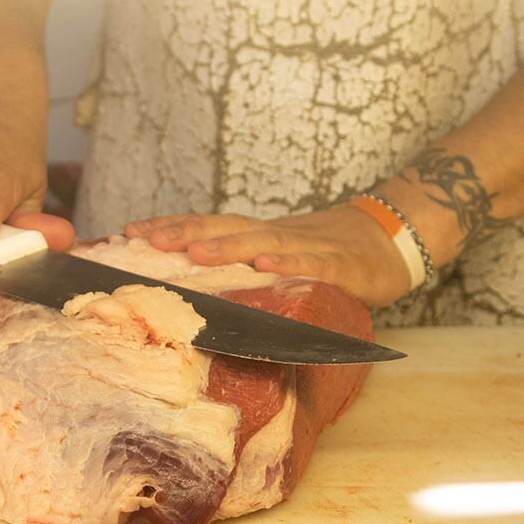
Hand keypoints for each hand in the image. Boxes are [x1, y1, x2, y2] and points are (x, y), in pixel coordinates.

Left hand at [125, 204, 411, 306]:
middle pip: (226, 228)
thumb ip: (248, 274)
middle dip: (185, 233)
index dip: (173, 227)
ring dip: (227, 247)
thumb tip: (196, 296)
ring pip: (262, 242)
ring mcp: (309, 246)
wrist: (392, 237)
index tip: (131, 231)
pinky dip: (287, 262)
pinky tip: (264, 264)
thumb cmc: (330, 255)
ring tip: (193, 252)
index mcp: (261, 237)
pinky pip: (311, 262)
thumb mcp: (283, 260)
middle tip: (145, 239)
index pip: (210, 227)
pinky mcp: (341, 265)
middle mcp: (278, 236)